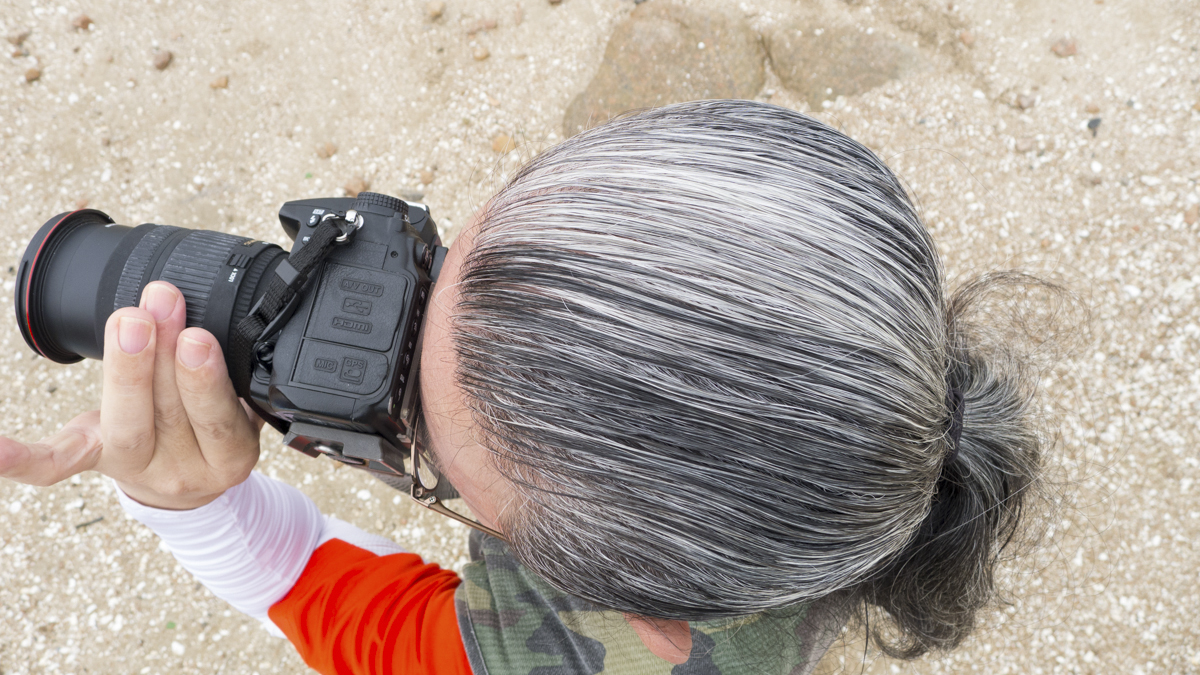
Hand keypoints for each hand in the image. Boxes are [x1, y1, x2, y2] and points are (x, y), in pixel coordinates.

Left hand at [0, 281, 262, 509]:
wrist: (187, 475)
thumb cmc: (212, 426)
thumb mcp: (242, 407)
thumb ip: (234, 371)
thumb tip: (211, 310)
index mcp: (230, 456)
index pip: (219, 420)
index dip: (205, 379)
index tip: (197, 336)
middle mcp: (185, 471)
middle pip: (168, 414)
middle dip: (159, 357)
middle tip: (155, 308)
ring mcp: (135, 469)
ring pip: (124, 426)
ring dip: (123, 368)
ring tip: (127, 320)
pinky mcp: (93, 461)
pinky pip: (56, 465)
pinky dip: (21, 458)